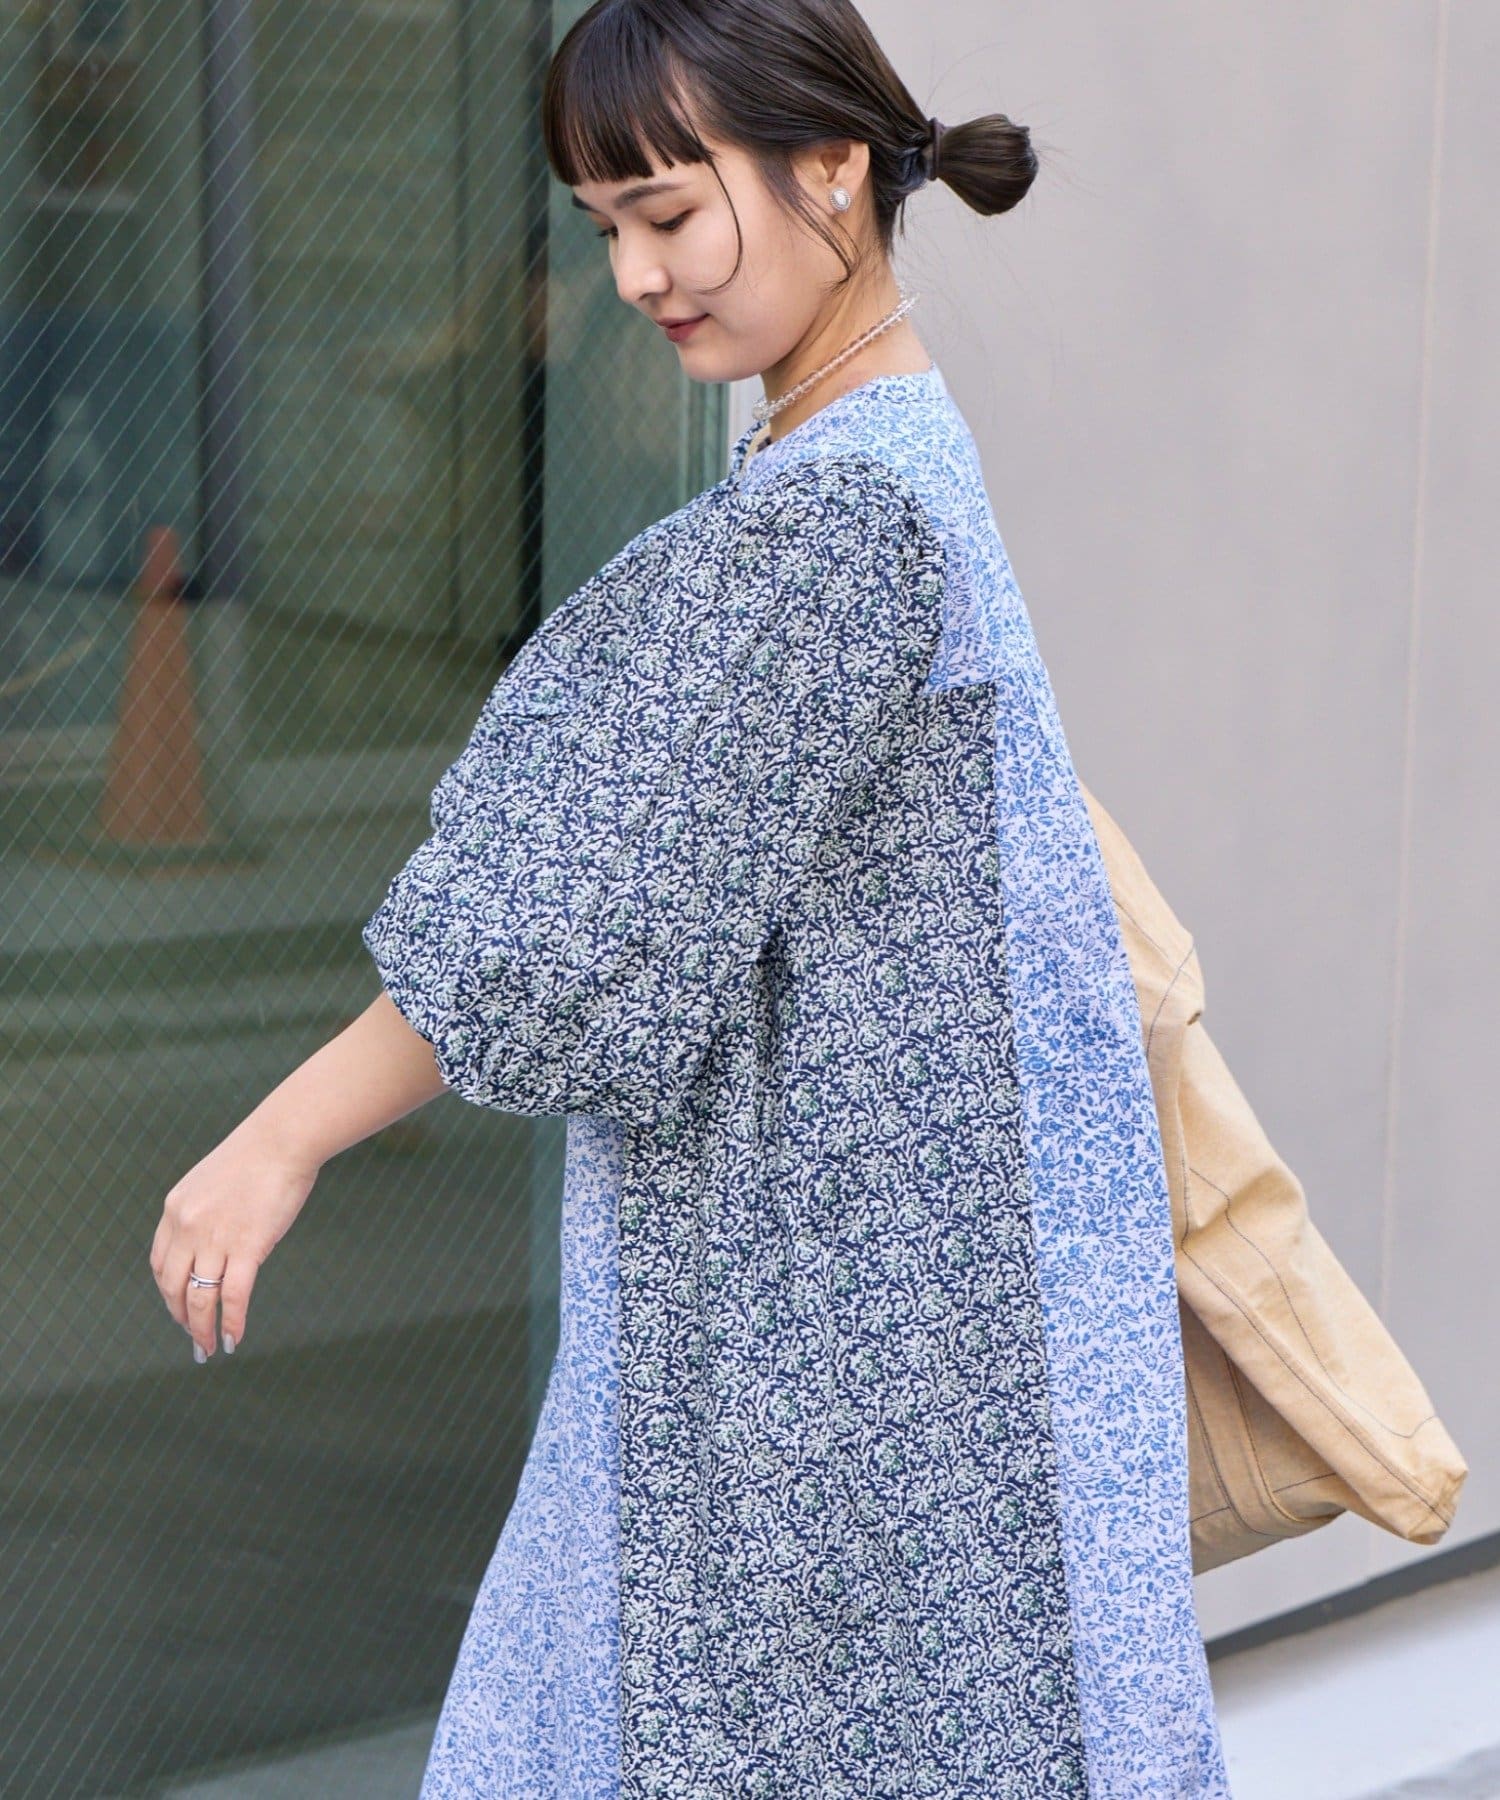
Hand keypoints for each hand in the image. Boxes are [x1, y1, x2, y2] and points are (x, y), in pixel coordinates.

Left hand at [149, 1116, 319, 1360]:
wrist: (283, 1140)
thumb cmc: (259, 1157)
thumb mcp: (212, 1181)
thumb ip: (204, 1213)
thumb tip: (213, 1246)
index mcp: (175, 1209)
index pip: (160, 1263)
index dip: (168, 1292)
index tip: (180, 1308)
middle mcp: (187, 1226)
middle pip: (173, 1287)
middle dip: (182, 1318)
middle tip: (195, 1338)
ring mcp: (215, 1238)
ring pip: (200, 1298)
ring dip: (203, 1330)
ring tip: (211, 1348)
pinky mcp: (247, 1247)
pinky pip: (233, 1296)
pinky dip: (232, 1322)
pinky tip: (235, 1338)